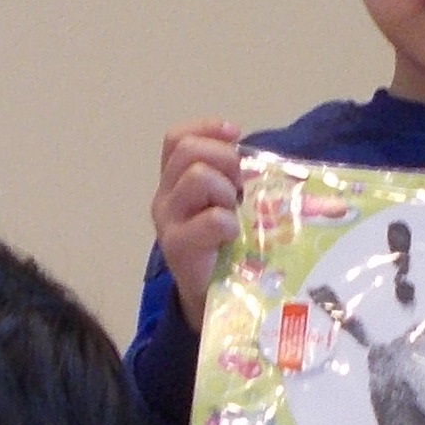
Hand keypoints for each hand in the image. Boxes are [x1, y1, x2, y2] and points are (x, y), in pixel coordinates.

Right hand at [152, 121, 246, 325]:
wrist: (209, 296)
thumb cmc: (223, 245)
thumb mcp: (226, 204)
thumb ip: (232, 178)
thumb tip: (259, 159)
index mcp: (175, 181)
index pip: (177, 139)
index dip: (207, 128)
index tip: (235, 134)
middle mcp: (165, 196)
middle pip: (188, 151)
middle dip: (224, 159)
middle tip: (240, 186)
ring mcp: (168, 221)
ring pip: (197, 177)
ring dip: (225, 190)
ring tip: (233, 212)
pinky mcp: (177, 247)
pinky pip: (210, 218)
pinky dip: (229, 223)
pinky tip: (234, 236)